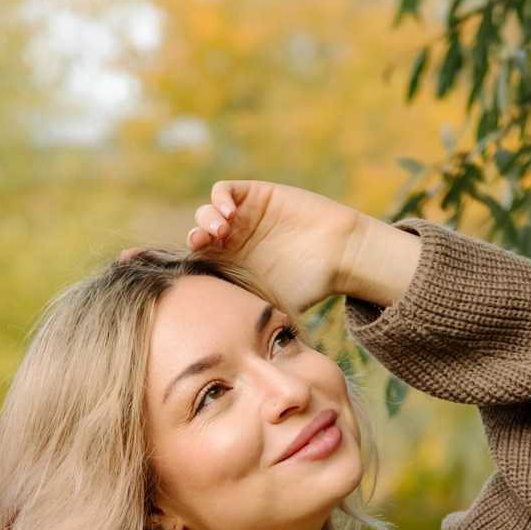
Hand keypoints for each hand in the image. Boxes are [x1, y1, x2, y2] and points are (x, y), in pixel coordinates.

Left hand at [180, 179, 363, 313]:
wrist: (338, 255)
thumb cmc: (309, 286)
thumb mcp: (269, 305)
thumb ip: (242, 313)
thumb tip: (213, 339)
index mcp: (233, 267)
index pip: (199, 262)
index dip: (192, 264)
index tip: (196, 270)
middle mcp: (234, 242)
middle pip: (199, 236)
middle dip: (196, 239)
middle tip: (202, 245)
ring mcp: (243, 217)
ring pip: (208, 212)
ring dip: (206, 219)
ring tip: (220, 231)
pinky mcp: (256, 195)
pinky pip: (224, 190)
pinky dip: (220, 199)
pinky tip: (229, 214)